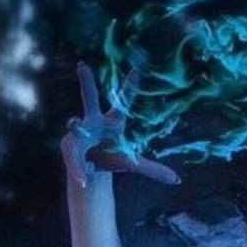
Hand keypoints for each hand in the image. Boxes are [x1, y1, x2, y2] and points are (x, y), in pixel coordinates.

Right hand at [61, 61, 179, 188]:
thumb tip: (178, 181)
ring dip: (75, 124)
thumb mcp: (132, 163)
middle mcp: (94, 121)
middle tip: (82, 65)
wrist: (91, 167)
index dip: (129, 87)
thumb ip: (153, 170)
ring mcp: (79, 132)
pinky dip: (80, 172)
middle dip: (86, 82)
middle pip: (89, 98)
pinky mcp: (69, 148)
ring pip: (76, 126)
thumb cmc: (112, 157)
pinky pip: (75, 160)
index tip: (136, 70)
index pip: (123, 103)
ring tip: (73, 122)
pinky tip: (83, 180)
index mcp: (113, 122)